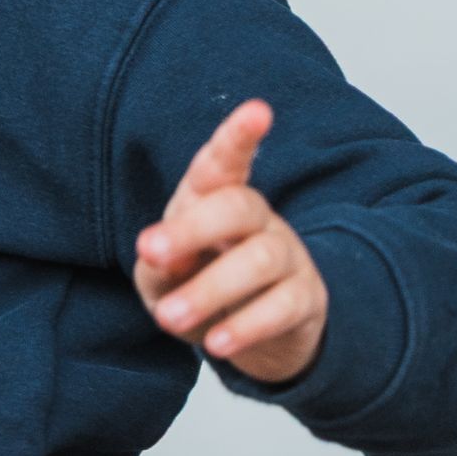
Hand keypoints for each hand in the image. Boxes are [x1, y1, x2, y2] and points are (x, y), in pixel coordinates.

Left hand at [132, 98, 324, 382]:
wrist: (246, 332)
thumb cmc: (196, 283)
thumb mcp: (163, 273)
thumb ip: (159, 261)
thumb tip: (157, 254)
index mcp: (215, 199)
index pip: (225, 162)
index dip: (238, 137)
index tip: (259, 111)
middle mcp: (257, 220)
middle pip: (238, 207)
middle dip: (193, 227)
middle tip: (151, 251)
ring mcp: (287, 257)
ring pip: (260, 261)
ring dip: (210, 290)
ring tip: (170, 317)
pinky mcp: (304, 300)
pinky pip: (282, 307)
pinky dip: (246, 325)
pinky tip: (218, 344)